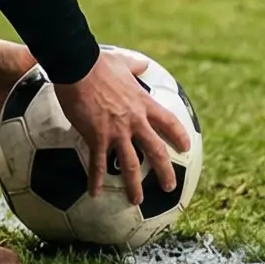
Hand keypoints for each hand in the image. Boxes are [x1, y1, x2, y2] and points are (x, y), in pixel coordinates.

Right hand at [51, 49, 188, 203]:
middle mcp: (134, 121)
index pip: (168, 122)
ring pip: (130, 164)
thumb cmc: (98, 62)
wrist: (78, 67)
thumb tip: (142, 63)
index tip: (186, 147)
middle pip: (156, 151)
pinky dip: (96, 180)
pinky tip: (94, 193)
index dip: (179, 136)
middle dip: (165, 171)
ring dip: (134, 185)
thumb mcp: (122, 62)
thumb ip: (134, 66)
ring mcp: (116, 132)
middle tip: (170, 186)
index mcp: (143, 103)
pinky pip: (98, 164)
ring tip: (137, 200)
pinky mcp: (97, 137)